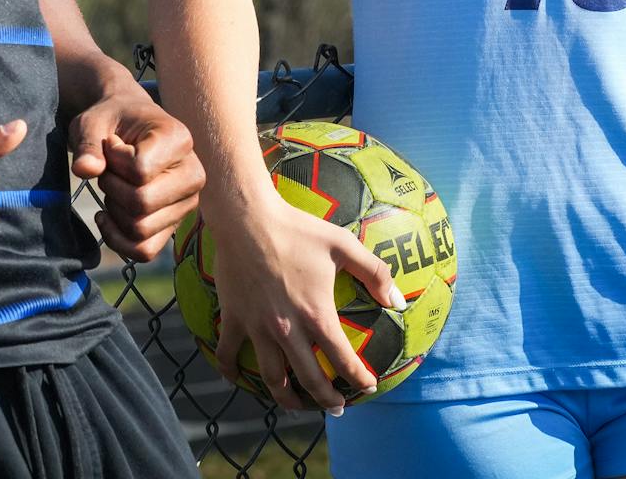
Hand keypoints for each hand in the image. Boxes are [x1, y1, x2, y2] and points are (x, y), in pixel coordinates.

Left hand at [68, 89, 205, 261]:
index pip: (140, 171)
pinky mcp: (174, 224)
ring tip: (115, 184)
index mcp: (179, 139)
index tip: (113, 144)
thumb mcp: (92, 122)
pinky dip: (118, 240)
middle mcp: (192, 173)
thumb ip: (88, 143)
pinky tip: (107, 216)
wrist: (127, 127)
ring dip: (114, 210)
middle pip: (141, 204)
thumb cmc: (112, 120)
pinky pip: (144, 251)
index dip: (114, 162)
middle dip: (112, 188)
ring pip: (140, 230)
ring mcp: (186, 202)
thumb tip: (84, 170)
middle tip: (109, 168)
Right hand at [203, 195, 404, 415]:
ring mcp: (257, 327)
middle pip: (309, 379)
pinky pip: (227, 352)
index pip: (343, 359)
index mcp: (316, 314)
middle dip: (325, 399)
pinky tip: (235, 379)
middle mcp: (287, 329)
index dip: (359, 378)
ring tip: (295, 405)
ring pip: (271, 377)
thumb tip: (398, 301)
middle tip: (336, 408)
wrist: (247, 218)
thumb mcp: (343, 245)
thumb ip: (375, 273)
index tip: (368, 387)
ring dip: (285, 398)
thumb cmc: (298, 229)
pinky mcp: (233, 317)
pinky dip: (230, 371)